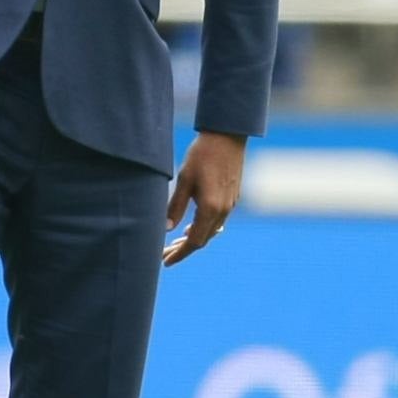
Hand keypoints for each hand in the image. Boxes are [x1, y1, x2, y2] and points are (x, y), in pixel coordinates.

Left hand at [164, 132, 244, 265]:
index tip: (165, 261)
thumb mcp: (184, 180)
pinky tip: (193, 224)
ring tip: (176, 242)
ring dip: (194, 238)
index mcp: (210, 209)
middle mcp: (223, 211)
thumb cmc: (202, 155)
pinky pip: (218, 221)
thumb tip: (166, 228)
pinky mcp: (232, 197)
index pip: (194, 241)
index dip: (179, 253)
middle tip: (165, 254)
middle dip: (183, 249)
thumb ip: (176, 206)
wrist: (227, 136)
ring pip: (211, 231)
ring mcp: (230, 205)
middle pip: (203, 239)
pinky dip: (204, 227)